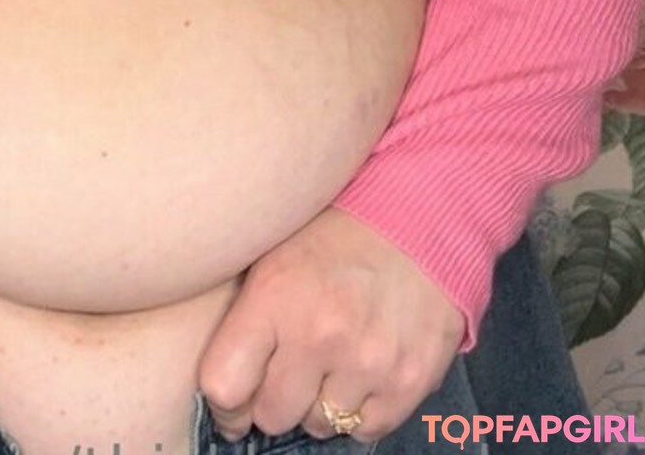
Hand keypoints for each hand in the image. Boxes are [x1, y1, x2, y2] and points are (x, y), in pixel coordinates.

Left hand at [196, 207, 464, 442]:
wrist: (420, 215)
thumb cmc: (337, 232)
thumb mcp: (276, 254)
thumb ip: (247, 317)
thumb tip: (224, 389)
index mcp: (275, 295)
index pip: (224, 385)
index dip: (224, 401)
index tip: (234, 398)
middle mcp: (320, 333)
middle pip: (272, 415)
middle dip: (275, 398)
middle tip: (289, 372)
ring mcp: (368, 361)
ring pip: (319, 425)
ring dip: (319, 402)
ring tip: (332, 360)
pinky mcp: (408, 380)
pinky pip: (365, 429)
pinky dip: (360, 409)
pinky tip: (362, 371)